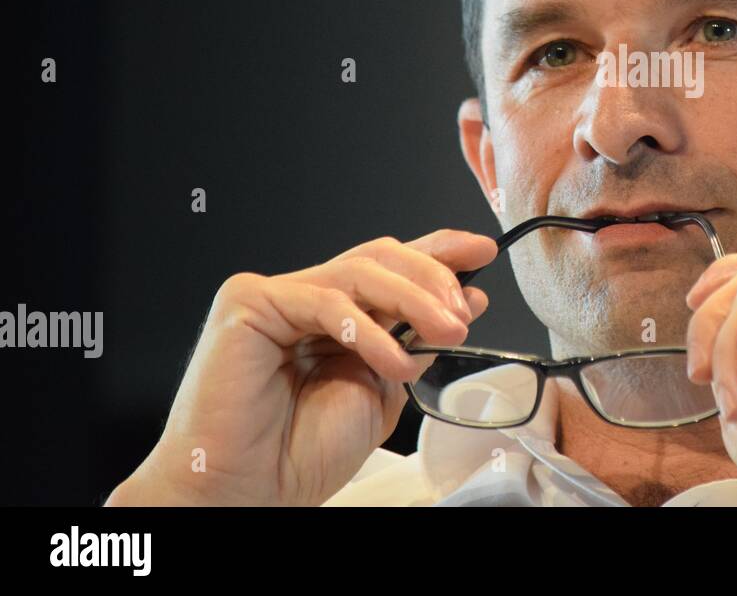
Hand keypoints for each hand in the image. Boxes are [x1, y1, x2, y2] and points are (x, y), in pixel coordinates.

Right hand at [106, 229, 495, 506]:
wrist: (248, 492)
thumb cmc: (298, 453)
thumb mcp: (383, 389)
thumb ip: (417, 341)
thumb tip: (466, 300)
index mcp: (336, 315)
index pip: (390, 265)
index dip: (437, 251)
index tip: (482, 250)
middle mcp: (305, 298)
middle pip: (379, 257)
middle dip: (434, 276)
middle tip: (465, 310)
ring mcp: (275, 296)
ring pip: (360, 270)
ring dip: (415, 298)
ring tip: (448, 331)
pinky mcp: (249, 304)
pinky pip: (325, 301)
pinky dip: (369, 329)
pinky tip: (395, 361)